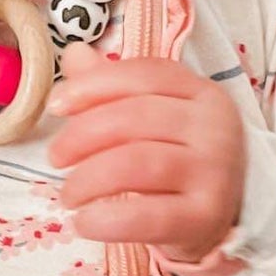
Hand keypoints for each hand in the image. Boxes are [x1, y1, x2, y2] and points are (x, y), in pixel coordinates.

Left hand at [45, 42, 245, 259]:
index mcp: (203, 94)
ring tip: (69, 195)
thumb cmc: (180, 164)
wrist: (219, 220)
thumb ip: (113, 88)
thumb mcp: (153, 120)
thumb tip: (74, 54)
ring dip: (88, 179)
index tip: (57, 105)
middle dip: (82, 135)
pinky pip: (147, 216)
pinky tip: (84, 222)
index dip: (94, 85)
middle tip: (56, 157)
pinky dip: (106, 220)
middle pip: (135, 117)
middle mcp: (215, 128)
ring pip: (136, 163)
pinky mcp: (206, 217)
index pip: (144, 75)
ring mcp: (215, 173)